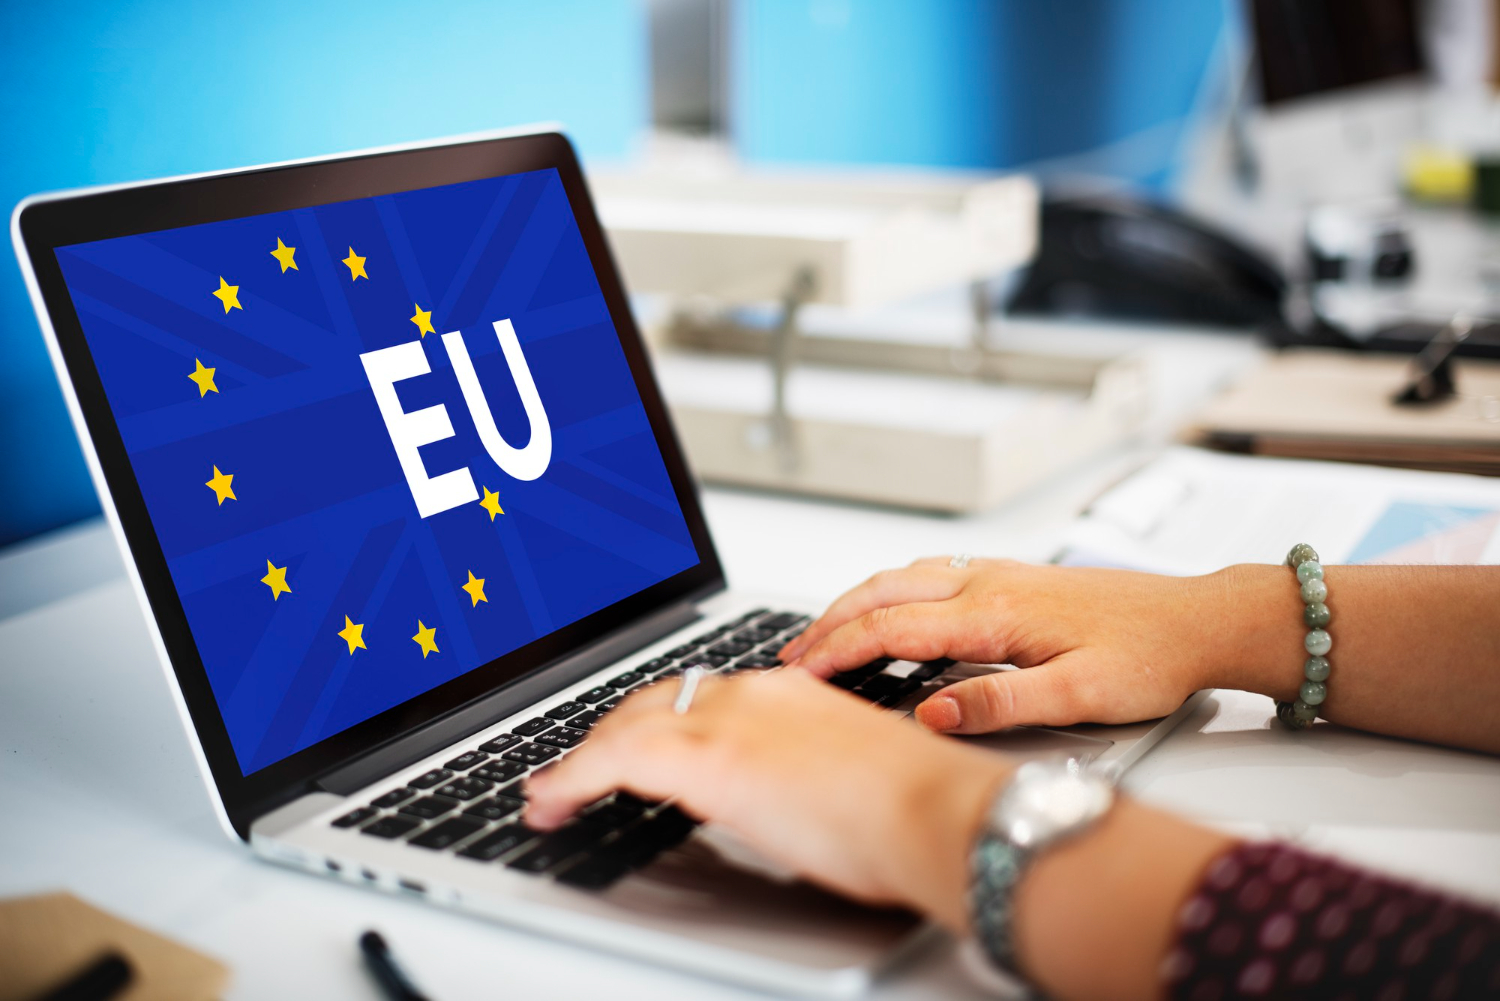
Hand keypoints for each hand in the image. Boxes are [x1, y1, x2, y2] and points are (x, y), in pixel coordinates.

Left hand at [525, 669, 1010, 929]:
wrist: (933, 811)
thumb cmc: (912, 809)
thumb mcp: (847, 774)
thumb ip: (801, 771)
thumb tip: (778, 798)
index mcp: (787, 691)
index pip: (699, 695)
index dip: (655, 721)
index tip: (635, 744)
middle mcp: (751, 692)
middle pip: (653, 702)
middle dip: (609, 735)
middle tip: (579, 768)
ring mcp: (726, 718)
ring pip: (624, 724)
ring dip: (582, 758)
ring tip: (553, 791)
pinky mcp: (706, 756)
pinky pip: (611, 758)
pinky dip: (571, 778)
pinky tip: (552, 800)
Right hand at [780, 558, 1246, 733]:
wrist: (1198, 620)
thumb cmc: (1149, 657)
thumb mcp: (1078, 698)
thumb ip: (998, 704)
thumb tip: (929, 712)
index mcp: (996, 613)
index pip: (893, 628)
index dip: (838, 650)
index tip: (800, 672)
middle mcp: (990, 582)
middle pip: (885, 591)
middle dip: (829, 621)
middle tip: (791, 654)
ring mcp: (1000, 574)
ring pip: (904, 575)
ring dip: (856, 601)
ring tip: (823, 632)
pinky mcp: (1013, 577)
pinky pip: (930, 574)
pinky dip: (889, 590)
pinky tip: (888, 607)